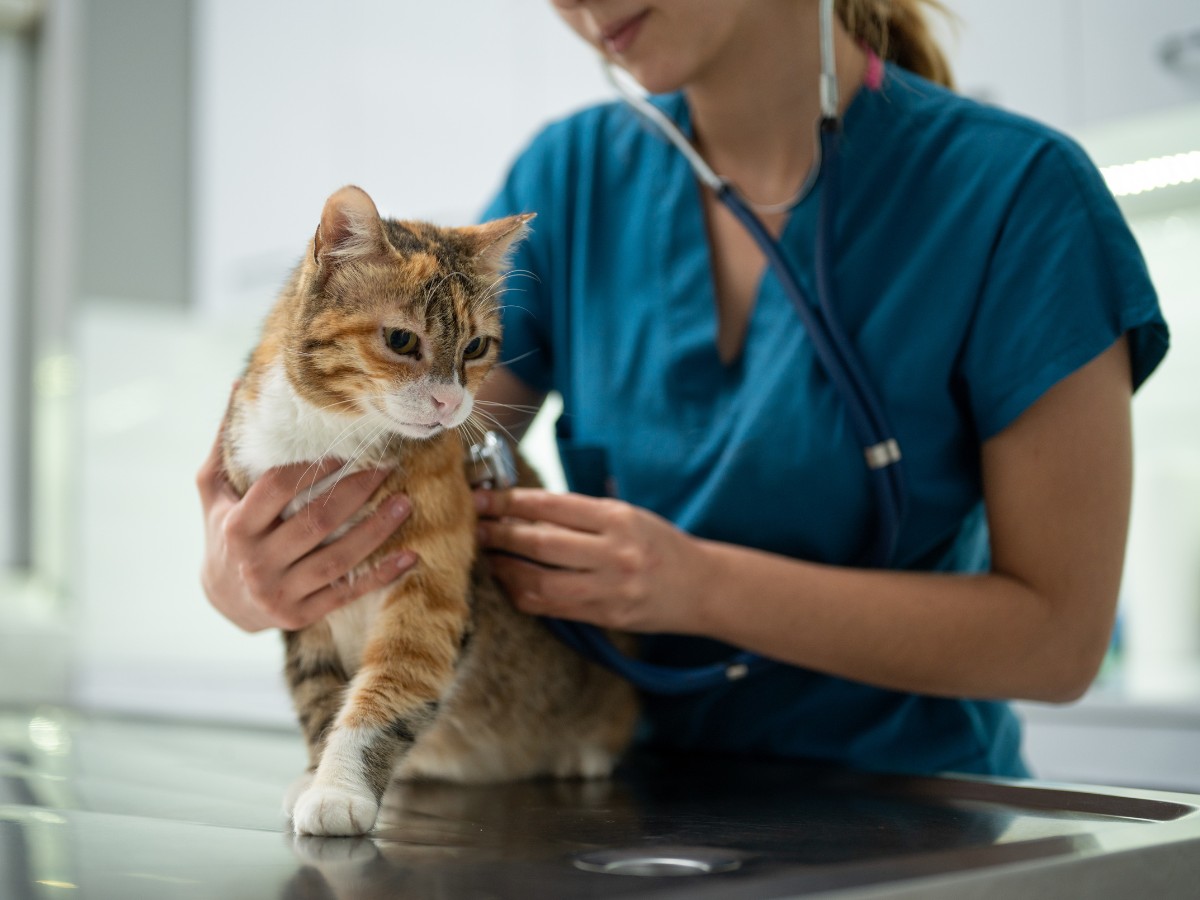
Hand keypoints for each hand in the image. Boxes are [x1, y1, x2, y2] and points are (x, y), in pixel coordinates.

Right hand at [196, 427, 416, 631]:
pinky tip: (410, 557)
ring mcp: (279, 593)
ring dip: (376, 531)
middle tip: (389, 467)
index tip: (345, 449)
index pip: (278, 489)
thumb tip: (238, 384)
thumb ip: (225, 443)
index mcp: (236, 526)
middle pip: (315, 522)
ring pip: (337, 559)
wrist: (222, 601)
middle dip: (356, 493)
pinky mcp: (301, 616)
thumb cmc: (223, 532)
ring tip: (406, 503)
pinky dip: (381, 576)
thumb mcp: (213, 490)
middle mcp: (256, 562)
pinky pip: (347, 593)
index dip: (313, 467)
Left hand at [474, 488, 708, 633]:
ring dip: (505, 569)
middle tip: (473, 527)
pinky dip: (524, 594)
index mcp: (619, 519)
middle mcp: (614, 553)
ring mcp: (609, 589)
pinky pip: (551, 607)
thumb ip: (581, 515)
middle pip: (540, 544)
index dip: (511, 503)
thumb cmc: (660, 545)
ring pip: (539, 582)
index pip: (552, 506)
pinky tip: (510, 582)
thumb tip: (522, 508)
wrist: (702, 587)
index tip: (482, 498)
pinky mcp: (605, 616)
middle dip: (499, 535)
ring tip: (486, 557)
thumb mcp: (628, 516)